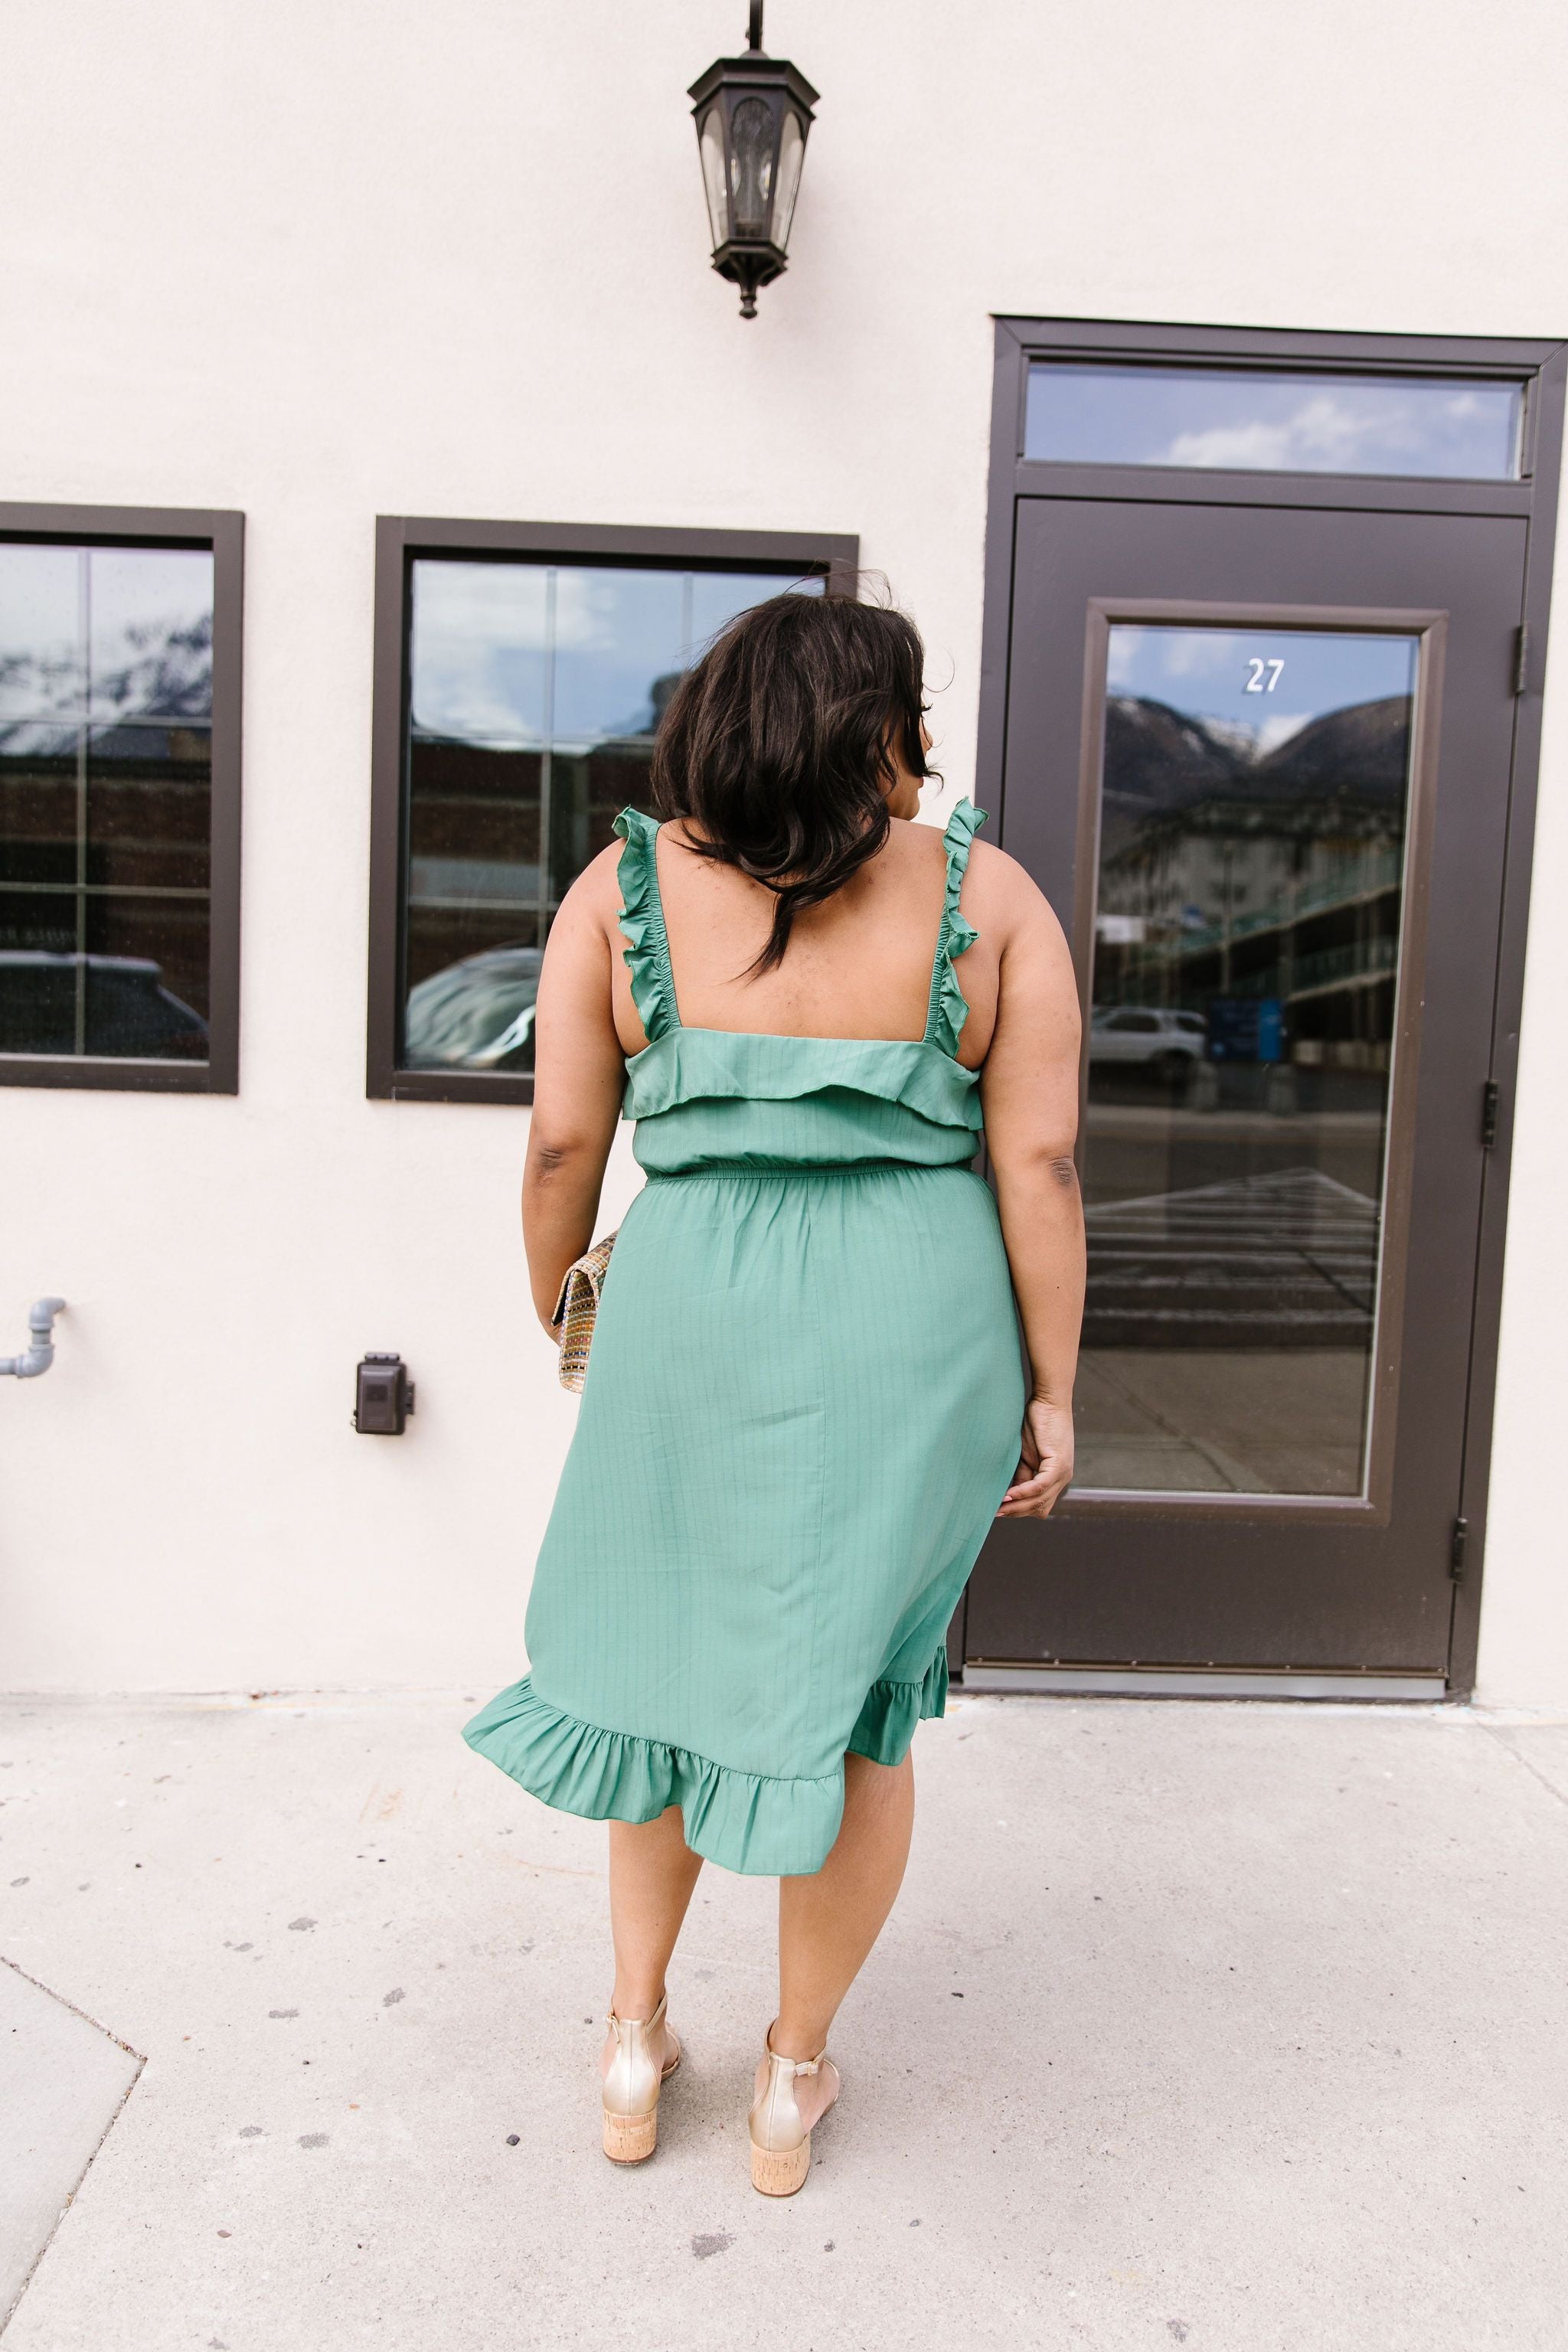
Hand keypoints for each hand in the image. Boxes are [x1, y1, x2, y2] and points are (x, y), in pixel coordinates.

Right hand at [997, 1398, 1074, 1518]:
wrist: (1048, 1400)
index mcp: (1056, 1477)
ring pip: (1039, 1501)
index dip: (1020, 1511)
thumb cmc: (1036, 1423)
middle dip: (1016, 1513)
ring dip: (1017, 1506)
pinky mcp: (1059, 1464)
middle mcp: (1063, 1479)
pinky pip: (1040, 1486)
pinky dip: (1023, 1493)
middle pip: (1039, 1508)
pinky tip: (1008, 1495)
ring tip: (997, 1507)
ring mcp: (1063, 1473)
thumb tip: (1007, 1495)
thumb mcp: (1025, 1456)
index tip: (999, 1511)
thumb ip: (1021, 1475)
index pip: (1039, 1505)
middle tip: (994, 1513)